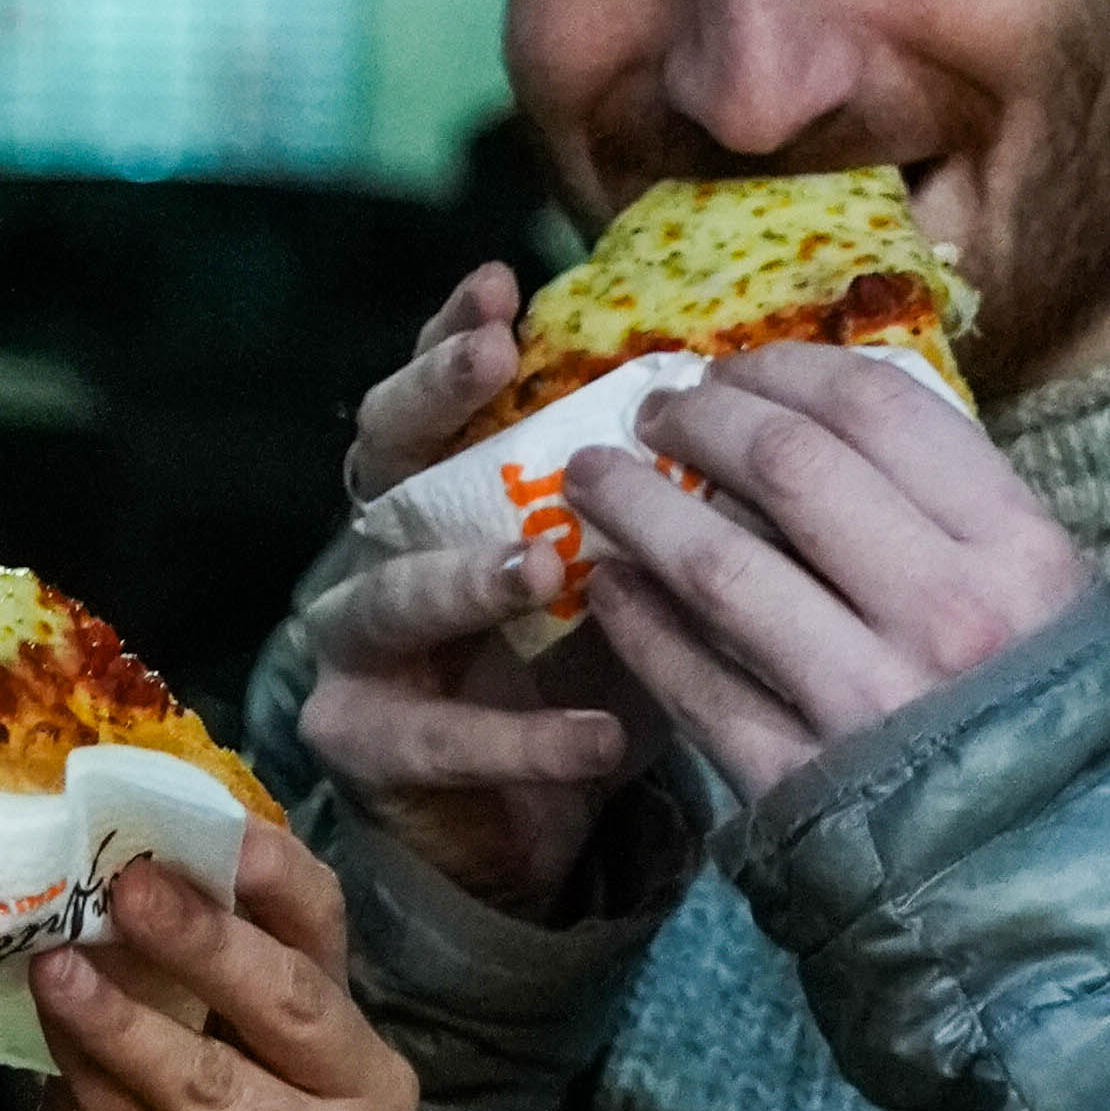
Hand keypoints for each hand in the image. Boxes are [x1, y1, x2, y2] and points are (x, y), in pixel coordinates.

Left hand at [7, 831, 419, 1110]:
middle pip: (291, 999)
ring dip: (125, 1023)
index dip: (272, 874)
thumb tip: (103, 866)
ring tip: (56, 971)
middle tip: (127, 888)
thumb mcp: (165, 1027)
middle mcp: (363, 1091)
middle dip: (204, 940)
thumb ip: (159, 963)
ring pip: (218, 1082)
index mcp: (341, 1019)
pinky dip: (104, 1100)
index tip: (217, 830)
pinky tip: (61, 1069)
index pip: (322, 926)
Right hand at [302, 263, 663, 905]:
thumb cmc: (575, 674)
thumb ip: (654, 510)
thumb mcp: (618, 577)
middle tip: (493, 361)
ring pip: (390, 596)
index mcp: (438, 495)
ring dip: (466, 579)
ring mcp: (356, 649)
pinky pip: (437, 736)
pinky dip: (523, 737)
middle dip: (432, 402)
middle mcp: (378, 551)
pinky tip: (595, 733)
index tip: (504, 285)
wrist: (516, 825)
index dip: (452, 335)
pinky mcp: (361, 742)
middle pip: (381, 461)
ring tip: (539, 568)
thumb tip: (754, 421)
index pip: (436, 396)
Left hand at [566, 345, 1093, 803]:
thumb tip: (821, 421)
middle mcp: (945, 613)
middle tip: (650, 409)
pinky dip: (638, 623)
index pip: (880, 411)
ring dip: (639, 506)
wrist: (1064, 896)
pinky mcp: (800, 783)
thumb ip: (955, 512)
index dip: (785, 370)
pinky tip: (608, 586)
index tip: (732, 367)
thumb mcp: (1051, 599)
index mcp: (1018, 549)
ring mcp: (868, 701)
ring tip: (592, 478)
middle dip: (698, 421)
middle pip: (786, 467)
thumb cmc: (1054, 726)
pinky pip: (694, 684)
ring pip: (720, 565)